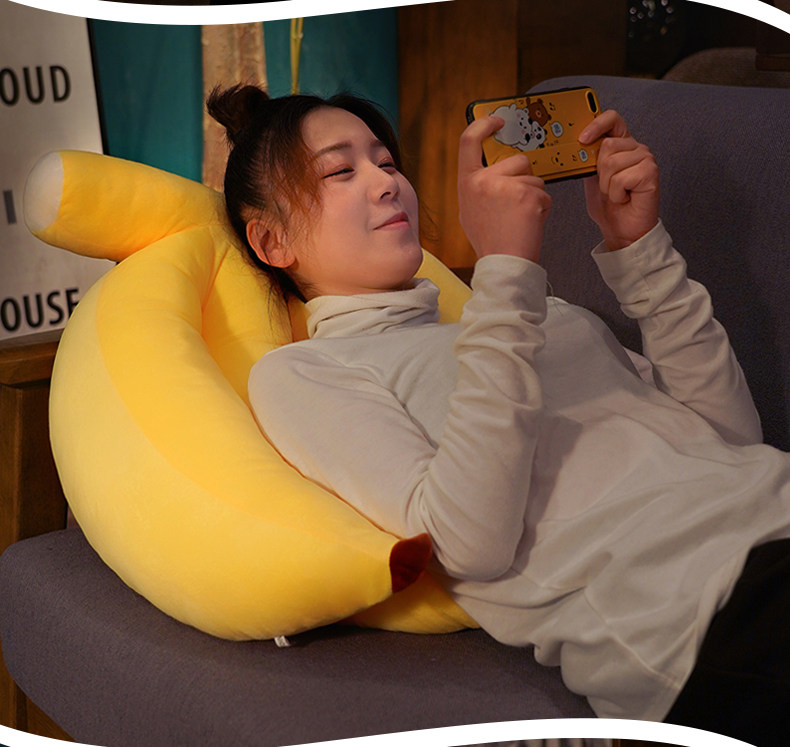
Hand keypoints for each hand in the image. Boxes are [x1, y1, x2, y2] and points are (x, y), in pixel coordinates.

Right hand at [458, 116, 551, 262]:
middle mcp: (483, 181)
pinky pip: (544, 194)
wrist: (502, 263)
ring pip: (534, 178)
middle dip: (524, 179)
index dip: (483, 124)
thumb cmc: (490, 241)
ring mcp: (505, 187)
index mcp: (467, 182)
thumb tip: (492, 169)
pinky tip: (529, 223)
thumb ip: (479, 186)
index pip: (469, 140)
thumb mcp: (471, 210)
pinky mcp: (527, 196)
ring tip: (520, 218)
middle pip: (517, 161)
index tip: (497, 120)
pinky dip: (542, 209)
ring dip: (534, 196)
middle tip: (515, 207)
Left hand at [580, 110, 659, 250]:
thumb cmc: (610, 206)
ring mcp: (646, 159)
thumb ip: (588, 159)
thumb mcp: (591, 178)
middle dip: (600, 171)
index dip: (596, 124)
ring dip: (608, 185)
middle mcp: (636, 148)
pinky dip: (617, 193)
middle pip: (607, 145)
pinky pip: (621, 177)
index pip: (612, 119)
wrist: (622, 231)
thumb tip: (576, 144)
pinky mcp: (651, 172)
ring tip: (617, 193)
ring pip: (612, 162)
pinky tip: (625, 198)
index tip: (582, 139)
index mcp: (622, 146)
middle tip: (608, 186)